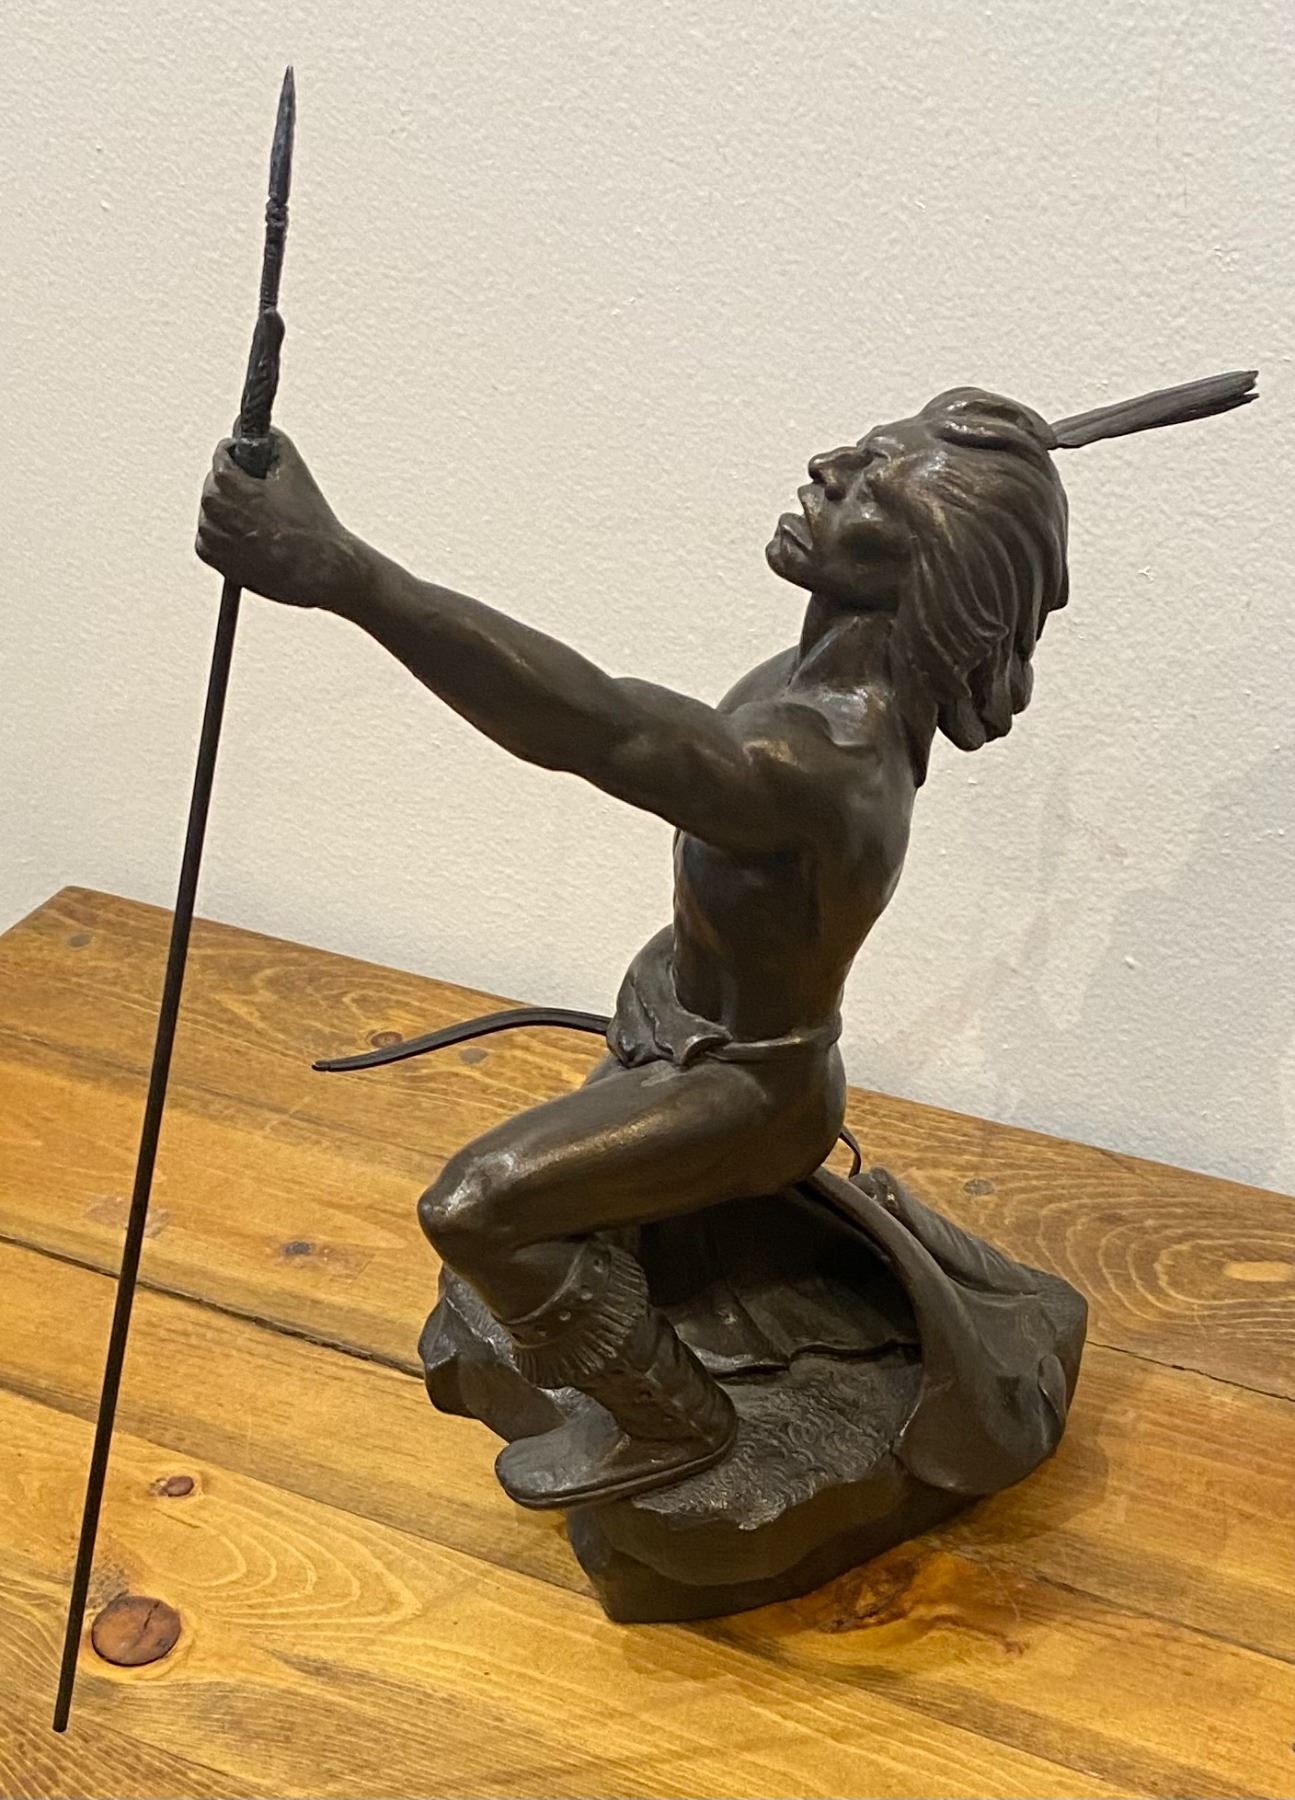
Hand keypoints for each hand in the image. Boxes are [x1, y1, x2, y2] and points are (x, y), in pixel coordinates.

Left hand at [195, 428, 360, 609]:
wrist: (319, 568)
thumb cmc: (311, 522)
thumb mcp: (295, 470)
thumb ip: (272, 440)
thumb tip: (252, 428)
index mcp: (232, 486)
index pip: (220, 457)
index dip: (235, 455)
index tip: (246, 459)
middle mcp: (218, 512)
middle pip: (212, 486)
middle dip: (230, 484)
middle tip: (254, 491)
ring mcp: (216, 538)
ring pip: (208, 513)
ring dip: (225, 509)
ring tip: (253, 515)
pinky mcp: (216, 561)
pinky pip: (207, 540)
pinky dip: (221, 534)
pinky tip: (246, 534)